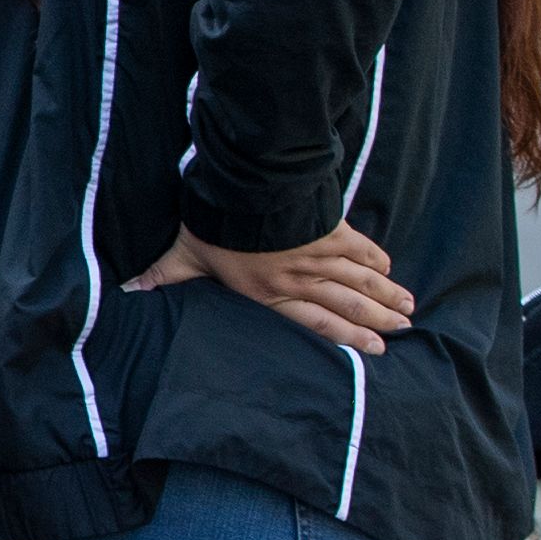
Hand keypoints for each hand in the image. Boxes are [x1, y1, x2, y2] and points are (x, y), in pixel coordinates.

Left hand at [129, 221, 414, 357]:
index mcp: (269, 293)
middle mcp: (300, 280)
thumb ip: (163, 274)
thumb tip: (131, 288)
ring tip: (409, 308)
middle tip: (404, 332)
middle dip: (379, 320)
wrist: (244, 189)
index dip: (349, 339)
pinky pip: (359, 247)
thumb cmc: (212, 225)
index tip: (376, 350)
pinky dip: (376, 258)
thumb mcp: (183, 253)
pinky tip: (389, 268)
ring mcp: (318, 255)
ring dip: (386, 294)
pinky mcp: (329, 228)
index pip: (316, 324)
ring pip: (361, 281)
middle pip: (349, 306)